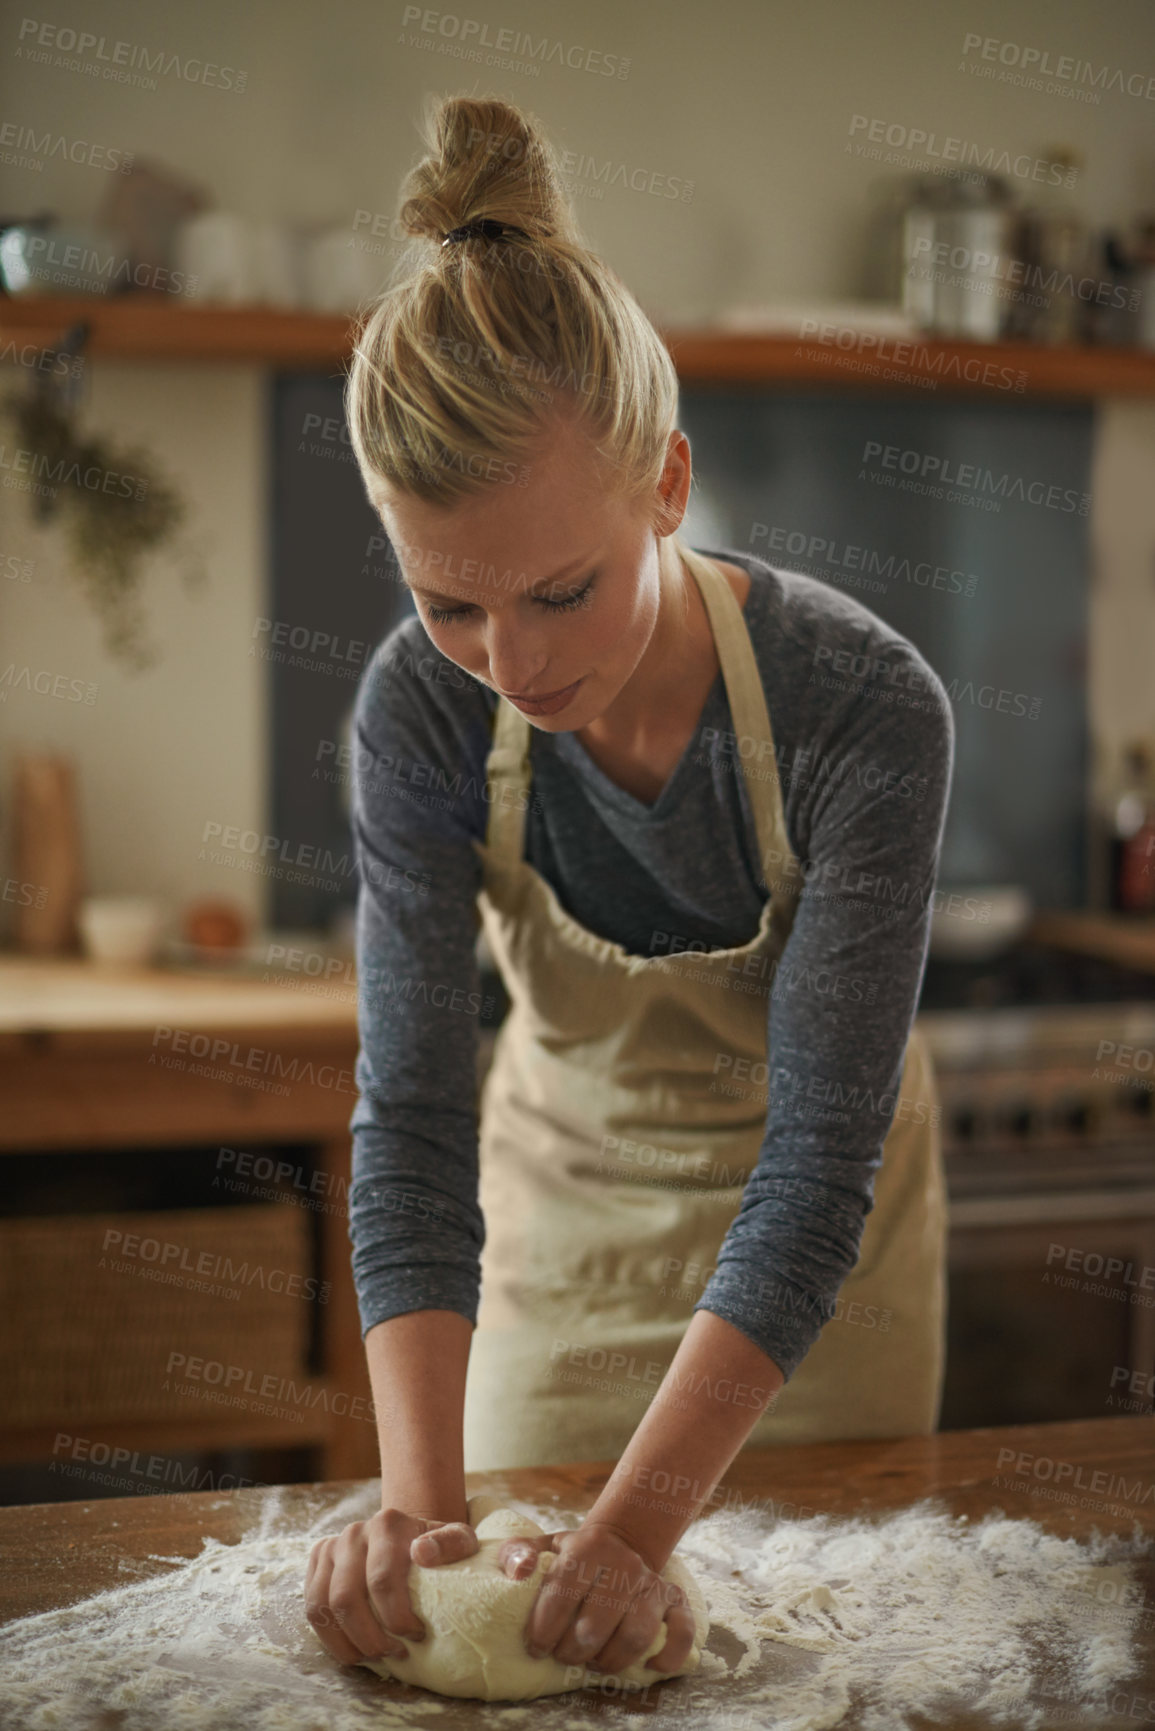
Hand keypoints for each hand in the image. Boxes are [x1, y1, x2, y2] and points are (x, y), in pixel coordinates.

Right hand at [305, 1508, 478, 1664]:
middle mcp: (354, 1532)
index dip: (396, 1618)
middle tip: (395, 1653)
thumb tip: (422, 1553)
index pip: (381, 1580)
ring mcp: (332, 1546)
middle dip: (370, 1637)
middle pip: (346, 1598)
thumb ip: (452, 1543)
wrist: (408, 1534)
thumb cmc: (436, 1547)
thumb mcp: (458, 1541)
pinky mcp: (318, 1562)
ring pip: (321, 1606)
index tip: (417, 1635)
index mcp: (387, 1523)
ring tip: (374, 1656)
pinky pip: (312, 1608)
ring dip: (347, 1641)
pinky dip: (331, 1637)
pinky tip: (355, 1649)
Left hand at [499, 1519, 695, 1677]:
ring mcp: (652, 1583)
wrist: (620, 1543)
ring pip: (636, 1636)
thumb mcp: (543, 1547)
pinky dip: (668, 1656)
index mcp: (589, 1547)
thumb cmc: (574, 1556)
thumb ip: (517, 1553)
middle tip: (564, 1656)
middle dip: (573, 1652)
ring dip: (610, 1661)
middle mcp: (625, 1563)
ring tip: (593, 1662)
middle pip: (596, 1626)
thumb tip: (518, 1572)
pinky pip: (682, 1632)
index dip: (544, 1629)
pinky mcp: (675, 1600)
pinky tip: (648, 1667)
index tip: (536, 1647)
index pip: (563, 1594)